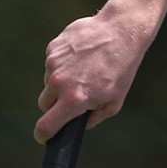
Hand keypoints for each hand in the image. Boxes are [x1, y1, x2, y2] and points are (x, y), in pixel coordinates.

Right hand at [35, 5, 155, 142]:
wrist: (122, 31)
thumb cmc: (122, 67)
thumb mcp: (115, 100)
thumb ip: (95, 118)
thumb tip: (81, 124)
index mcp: (74, 99)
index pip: (46, 126)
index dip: (44, 134)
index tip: (45, 136)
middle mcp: (59, 82)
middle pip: (45, 104)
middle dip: (55, 105)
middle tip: (75, 97)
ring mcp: (53, 64)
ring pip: (49, 82)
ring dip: (61, 81)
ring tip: (85, 70)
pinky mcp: (53, 48)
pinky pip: (52, 63)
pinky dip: (63, 64)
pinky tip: (81, 56)